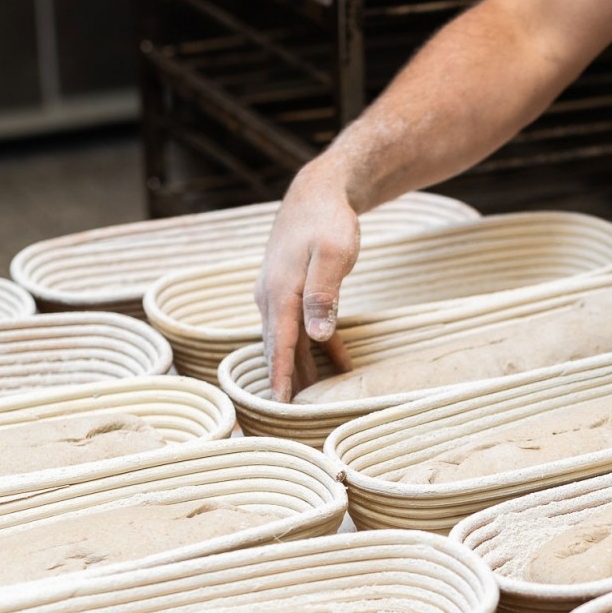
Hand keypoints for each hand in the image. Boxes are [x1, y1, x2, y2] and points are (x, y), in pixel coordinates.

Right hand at [256, 165, 359, 401]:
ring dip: (301, 370)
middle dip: (286, 383)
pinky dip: (319, 348)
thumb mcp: (333, 255)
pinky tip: (339, 366)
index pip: (278, 345)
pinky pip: (303, 328)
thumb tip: (316, 336)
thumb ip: (323, 295)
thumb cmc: (327, 221)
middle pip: (279, 349)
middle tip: (293, 419)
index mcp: (280, 293)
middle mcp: (272, 298)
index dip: (280, 378)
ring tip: (315, 402)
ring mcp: (279, 295)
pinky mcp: (292, 292)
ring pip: (290, 341)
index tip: (280, 407)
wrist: (317, 192)